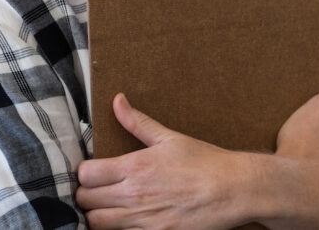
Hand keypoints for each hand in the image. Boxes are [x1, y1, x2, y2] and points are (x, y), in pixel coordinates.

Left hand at [76, 93, 245, 228]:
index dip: (84, 173)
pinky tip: (126, 221)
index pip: (85, 174)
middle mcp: (134, 194)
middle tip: (99, 190)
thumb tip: (117, 100)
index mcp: (136, 166)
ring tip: (110, 207)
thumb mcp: (170, 138)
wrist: (234, 189)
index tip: (93, 172)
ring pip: (95, 223)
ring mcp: (142, 219)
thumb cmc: (206, 162)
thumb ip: (137, 122)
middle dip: (87, 194)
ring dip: (98, 215)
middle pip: (85, 199)